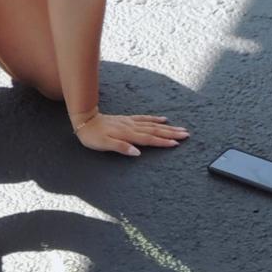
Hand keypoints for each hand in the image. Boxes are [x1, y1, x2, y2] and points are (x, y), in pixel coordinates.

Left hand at [70, 111, 188, 155]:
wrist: (85, 120)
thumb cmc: (93, 136)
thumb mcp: (104, 145)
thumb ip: (121, 147)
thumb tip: (137, 152)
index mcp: (128, 134)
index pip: (149, 139)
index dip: (163, 142)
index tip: (176, 143)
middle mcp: (132, 127)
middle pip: (155, 131)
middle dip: (172, 133)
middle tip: (186, 134)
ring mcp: (131, 122)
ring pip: (153, 125)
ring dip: (168, 127)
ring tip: (180, 128)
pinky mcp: (128, 120)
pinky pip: (145, 119)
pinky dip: (155, 119)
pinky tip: (164, 119)